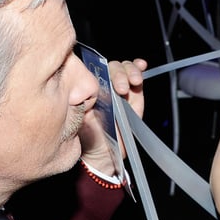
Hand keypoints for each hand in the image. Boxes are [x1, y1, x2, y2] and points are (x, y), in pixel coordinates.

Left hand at [79, 58, 146, 172]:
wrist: (102, 154)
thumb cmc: (87, 136)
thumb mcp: (78, 117)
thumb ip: (80, 103)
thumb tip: (81, 89)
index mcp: (89, 87)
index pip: (94, 68)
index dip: (100, 66)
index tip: (104, 74)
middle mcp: (105, 85)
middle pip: (111, 68)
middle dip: (118, 74)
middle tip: (121, 89)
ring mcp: (120, 89)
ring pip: (125, 69)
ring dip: (131, 72)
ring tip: (134, 82)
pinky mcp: (134, 96)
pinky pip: (137, 78)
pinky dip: (139, 68)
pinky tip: (141, 65)